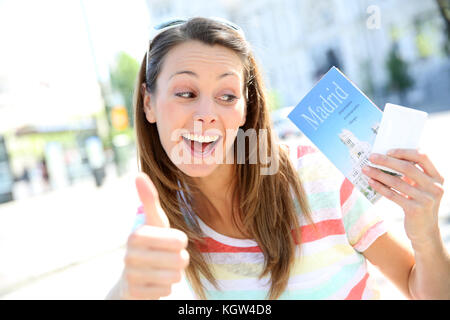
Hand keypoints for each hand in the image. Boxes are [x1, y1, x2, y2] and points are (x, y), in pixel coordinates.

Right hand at [122, 172, 189, 299]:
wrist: (130, 281)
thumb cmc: (149, 245)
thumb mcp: (153, 223)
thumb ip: (149, 200)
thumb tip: (139, 174)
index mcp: (136, 235)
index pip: (179, 240)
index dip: (180, 242)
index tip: (170, 242)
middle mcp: (130, 256)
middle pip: (179, 260)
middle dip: (179, 260)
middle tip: (167, 258)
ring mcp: (131, 276)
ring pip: (174, 277)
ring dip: (172, 274)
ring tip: (160, 270)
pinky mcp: (134, 294)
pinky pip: (166, 291)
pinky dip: (164, 288)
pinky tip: (153, 283)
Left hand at [362, 149, 444, 245]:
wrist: (425, 232)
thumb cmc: (419, 204)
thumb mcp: (422, 188)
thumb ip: (413, 175)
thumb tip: (387, 158)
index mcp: (437, 177)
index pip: (423, 157)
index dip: (405, 152)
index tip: (388, 151)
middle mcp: (435, 187)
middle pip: (408, 167)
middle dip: (387, 161)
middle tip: (371, 157)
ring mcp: (426, 199)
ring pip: (398, 182)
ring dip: (379, 174)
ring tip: (366, 169)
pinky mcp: (415, 210)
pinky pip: (393, 195)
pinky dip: (380, 187)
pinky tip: (371, 182)